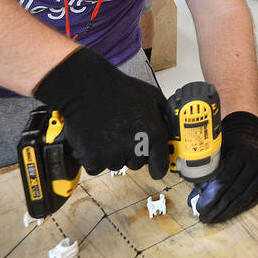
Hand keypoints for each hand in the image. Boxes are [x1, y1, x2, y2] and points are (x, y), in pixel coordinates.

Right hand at [35, 47, 169, 177]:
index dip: (158, 167)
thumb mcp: (150, 95)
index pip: (160, 164)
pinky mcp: (94, 160)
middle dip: (131, 152)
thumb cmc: (117, 89)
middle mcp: (136, 147)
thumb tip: (171, 123)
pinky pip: (96, 167)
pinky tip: (92, 138)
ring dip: (111, 154)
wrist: (85, 88)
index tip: (155, 168)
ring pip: (116, 164)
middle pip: (136, 163)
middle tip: (121, 133)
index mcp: (153, 133)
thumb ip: (164, 112)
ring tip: (105, 131)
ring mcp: (114, 155)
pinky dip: (93, 157)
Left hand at [189, 111, 257, 222]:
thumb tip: (195, 196)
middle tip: (204, 217)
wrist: (248, 135)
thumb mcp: (216, 150)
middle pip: (234, 191)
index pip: (225, 179)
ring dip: (228, 212)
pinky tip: (229, 214)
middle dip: (218, 207)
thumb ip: (207, 170)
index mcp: (241, 153)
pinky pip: (253, 198)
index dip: (212, 196)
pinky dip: (240, 208)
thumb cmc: (229, 143)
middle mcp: (254, 163)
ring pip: (245, 198)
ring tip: (214, 219)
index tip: (200, 207)